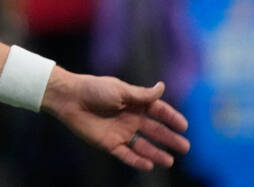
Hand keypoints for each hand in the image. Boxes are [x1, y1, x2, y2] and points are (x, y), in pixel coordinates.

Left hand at [43, 69, 189, 170]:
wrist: (68, 98)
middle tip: (185, 147)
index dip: (171, 118)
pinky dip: (137, 161)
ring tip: (170, 161)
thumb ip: (142, 94)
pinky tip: (148, 165)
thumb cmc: (93, 89)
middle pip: (154, 131)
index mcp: (133, 102)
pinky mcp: (108, 143)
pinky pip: (125, 154)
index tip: (184, 126)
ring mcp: (120, 132)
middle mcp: (129, 118)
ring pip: (142, 146)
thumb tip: (162, 87)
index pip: (157, 111)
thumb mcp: (120, 90)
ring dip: (156, 153)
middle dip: (169, 139)